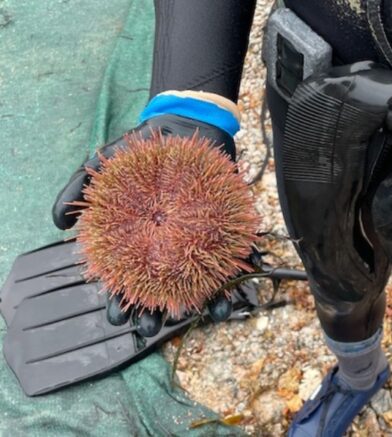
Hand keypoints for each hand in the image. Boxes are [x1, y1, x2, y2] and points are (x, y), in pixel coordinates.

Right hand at [53, 92, 241, 335]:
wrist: (185, 123)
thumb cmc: (140, 151)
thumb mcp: (103, 165)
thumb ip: (78, 191)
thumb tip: (57, 222)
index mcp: (139, 242)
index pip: (128, 280)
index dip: (124, 302)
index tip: (122, 318)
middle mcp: (170, 247)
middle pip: (169, 287)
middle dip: (169, 311)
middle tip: (167, 324)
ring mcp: (200, 240)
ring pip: (206, 278)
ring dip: (212, 298)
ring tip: (218, 312)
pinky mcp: (226, 227)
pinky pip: (236, 252)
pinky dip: (243, 268)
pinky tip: (244, 284)